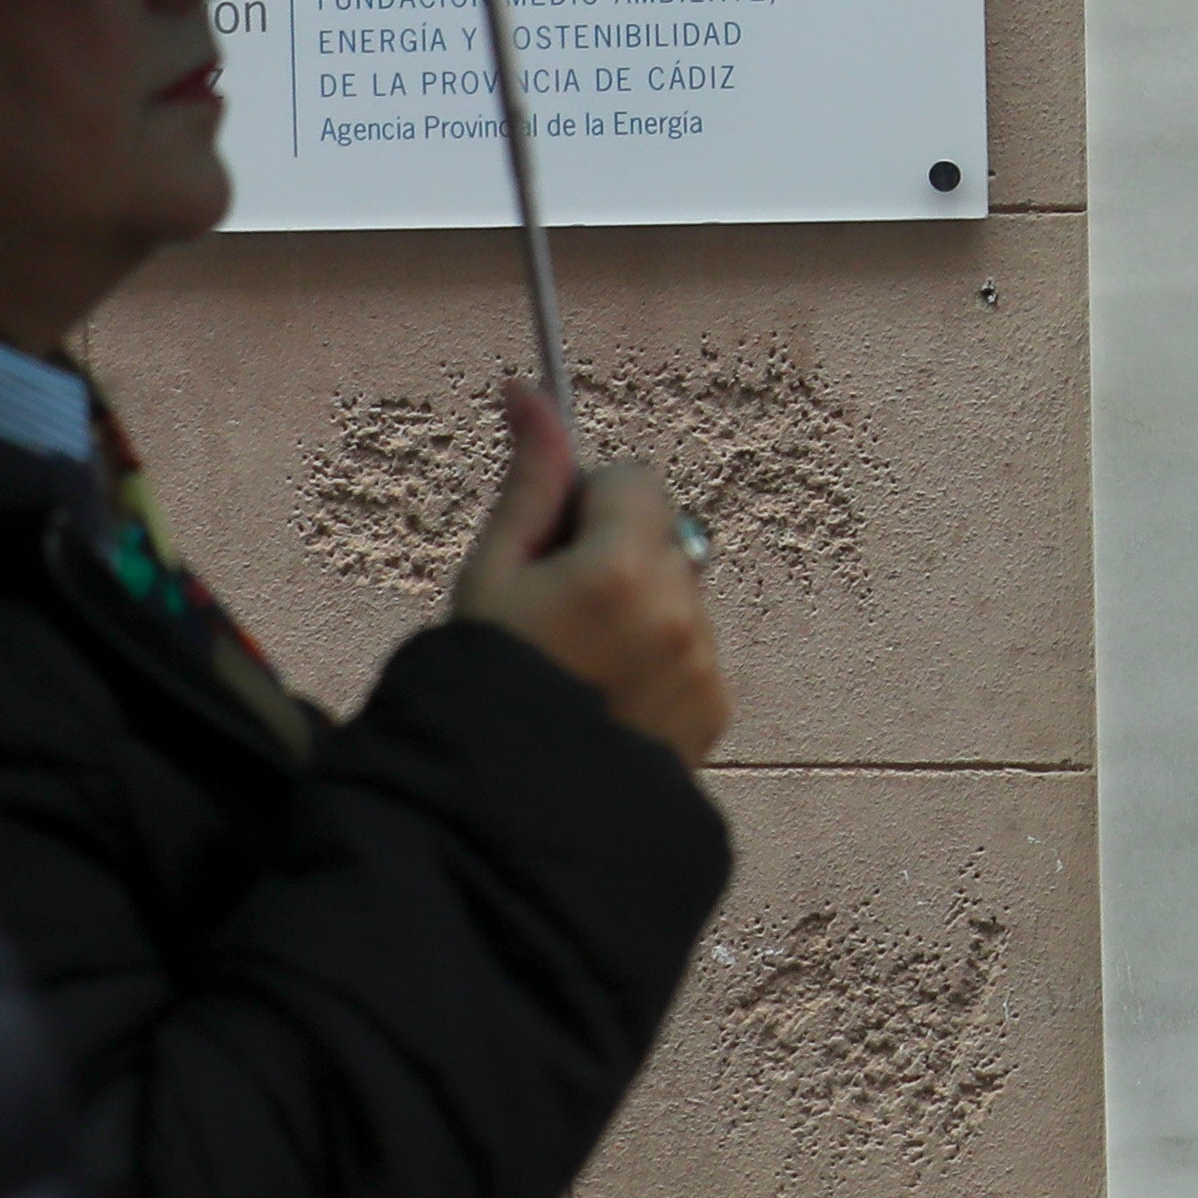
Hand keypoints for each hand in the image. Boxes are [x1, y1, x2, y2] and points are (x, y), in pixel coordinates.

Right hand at [450, 384, 730, 768]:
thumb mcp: (489, 575)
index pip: (634, 480)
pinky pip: (694, 652)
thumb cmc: (482, 682)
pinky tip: (606, 700)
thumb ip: (531, 479)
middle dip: (618, 556)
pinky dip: (659, 664)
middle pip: (662, 536)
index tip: (551, 554)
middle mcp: (680, 607)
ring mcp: (705, 661)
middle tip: (557, 617)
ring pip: (679, 595)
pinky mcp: (716, 707)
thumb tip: (528, 390)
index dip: (588, 509)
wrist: (502, 807)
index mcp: (624, 564)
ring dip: (641, 612)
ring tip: (578, 669)